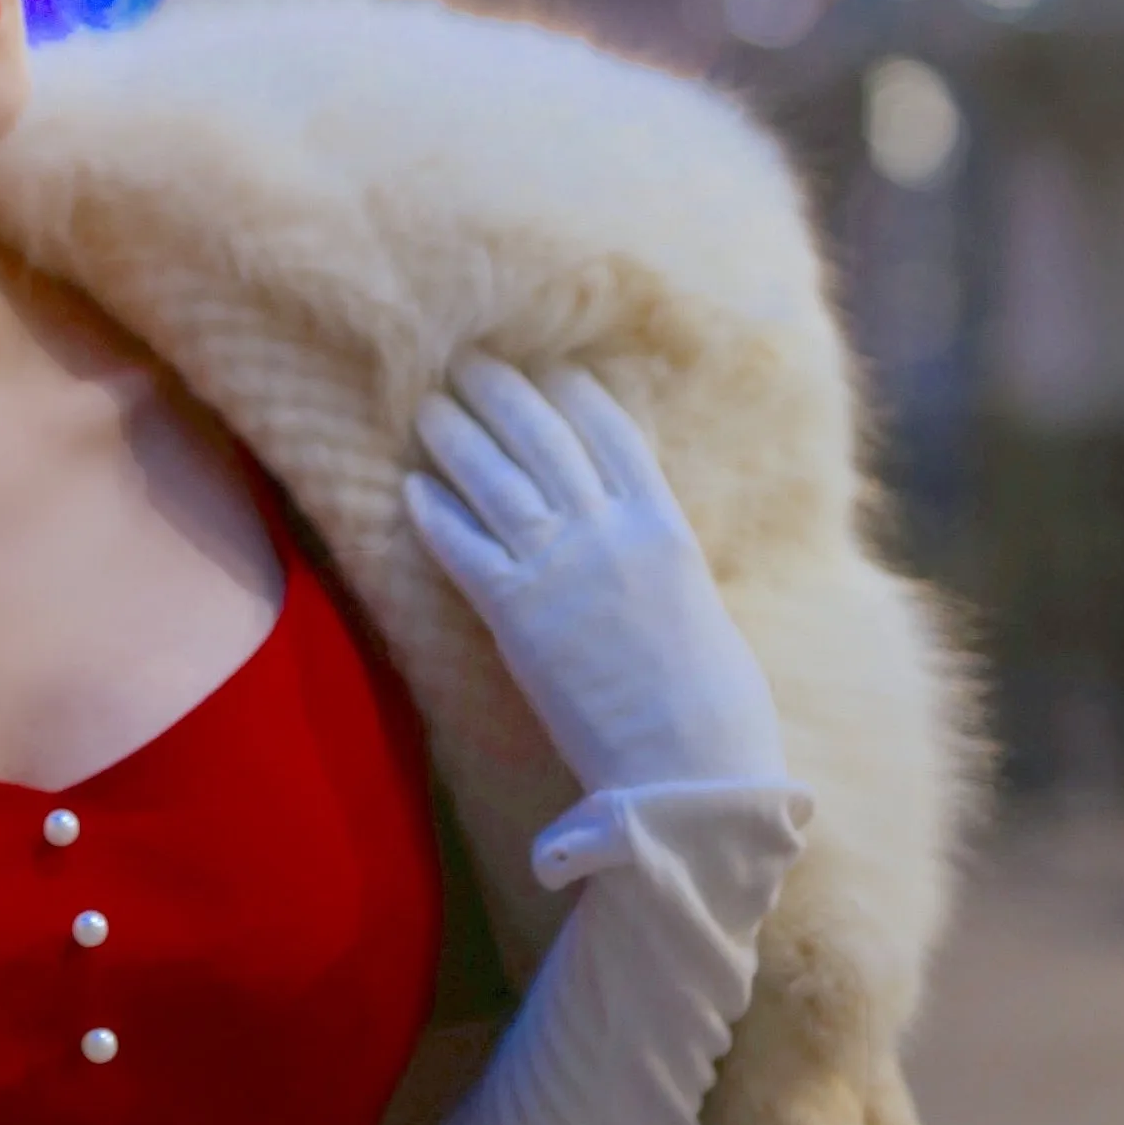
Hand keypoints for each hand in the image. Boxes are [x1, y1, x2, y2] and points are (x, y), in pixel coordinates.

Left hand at [402, 356, 788, 797]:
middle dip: (502, 393)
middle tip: (467, 359)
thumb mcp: (697, 607)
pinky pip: (462, 548)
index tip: (545, 361)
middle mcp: (609, 532)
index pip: (612, 435)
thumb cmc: (713, 705)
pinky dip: (433, 514)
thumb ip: (659, 565)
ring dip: (455, 437)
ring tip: (426, 406)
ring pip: (495, 479)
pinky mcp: (515, 614)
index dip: (573, 392)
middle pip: (544, 439)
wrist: (689, 765)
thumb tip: (641, 554)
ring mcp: (559, 568)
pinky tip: (410, 488)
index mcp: (664, 527)